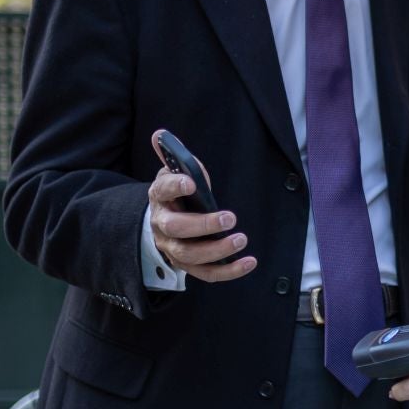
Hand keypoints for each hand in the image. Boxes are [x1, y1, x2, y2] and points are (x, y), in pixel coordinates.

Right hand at [147, 131, 254, 281]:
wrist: (164, 220)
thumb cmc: (176, 194)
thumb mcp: (173, 172)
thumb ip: (174, 156)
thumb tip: (160, 135)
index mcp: (159, 197)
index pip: (162, 190)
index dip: (174, 186)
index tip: (191, 182)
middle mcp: (161, 225)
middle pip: (176, 229)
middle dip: (203, 225)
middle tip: (229, 218)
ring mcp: (172, 247)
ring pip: (190, 255)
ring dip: (217, 250)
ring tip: (241, 239)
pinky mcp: (188, 264)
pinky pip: (206, 273)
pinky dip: (229, 271)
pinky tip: (250, 262)